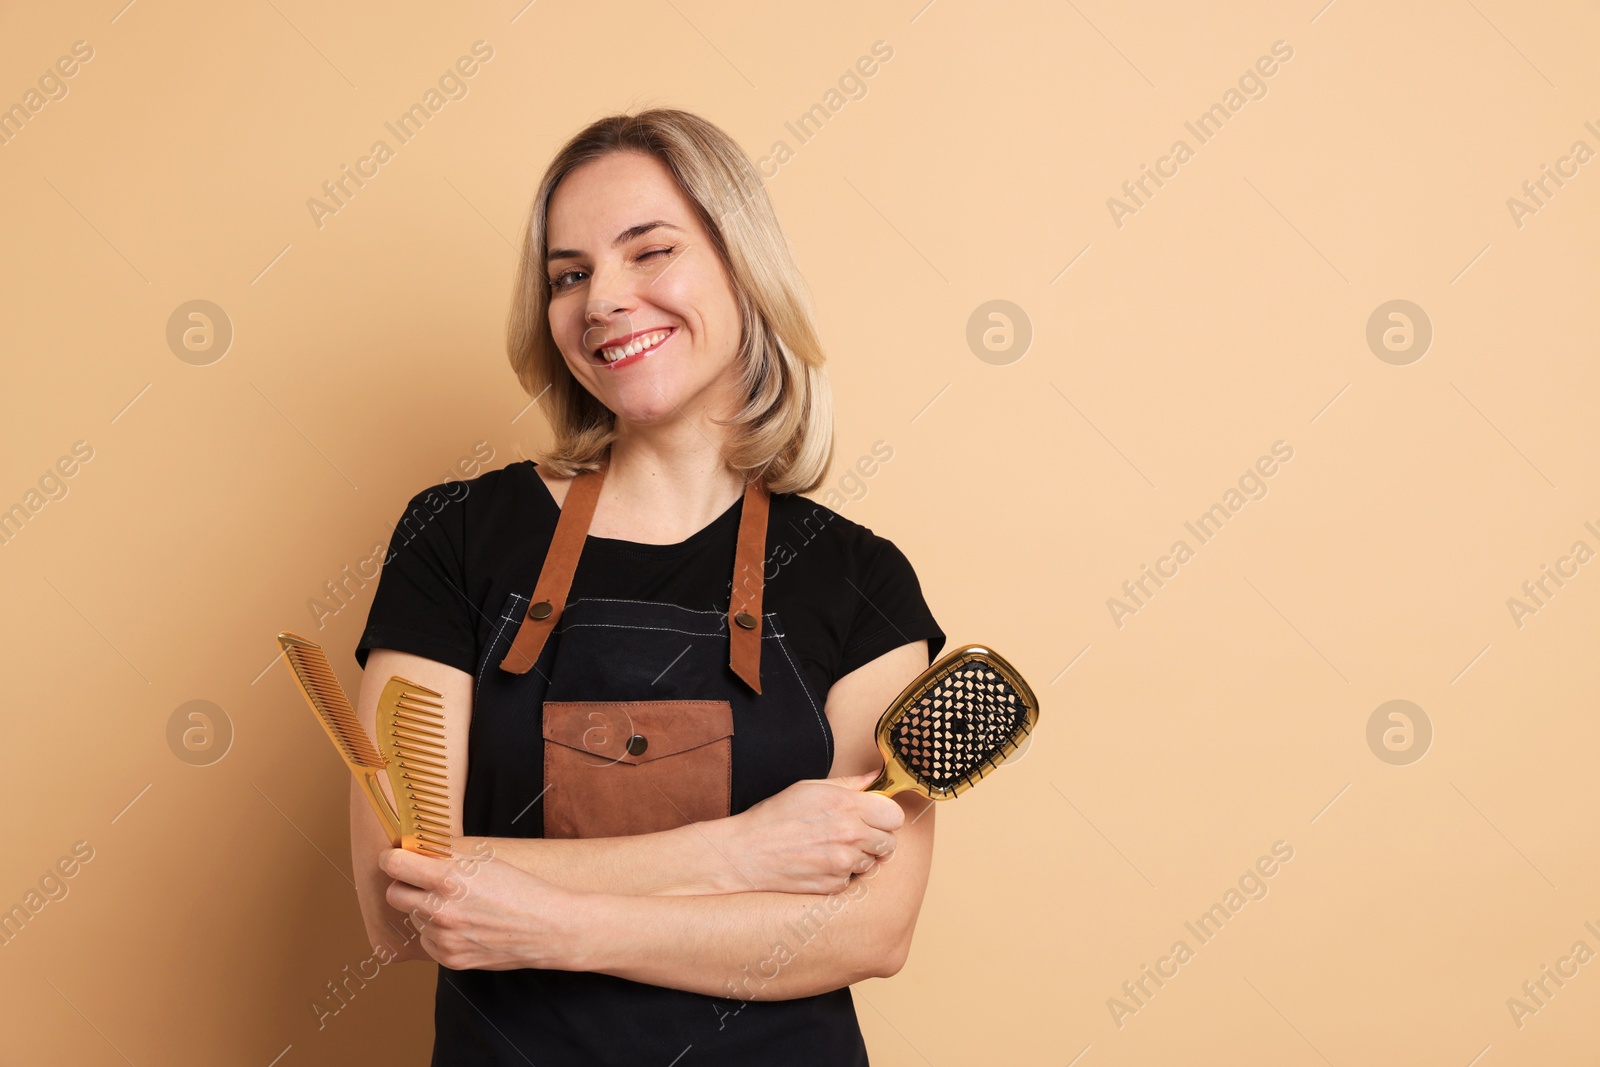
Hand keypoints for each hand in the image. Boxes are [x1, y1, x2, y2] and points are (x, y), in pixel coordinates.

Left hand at [380, 840, 584, 970]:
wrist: (549, 928)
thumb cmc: (521, 889)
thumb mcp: (486, 862)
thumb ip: (447, 859)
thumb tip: (415, 851)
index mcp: (449, 879)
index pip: (394, 865)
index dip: (392, 858)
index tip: (394, 858)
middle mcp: (441, 910)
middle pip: (394, 895)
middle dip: (405, 886)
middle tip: (423, 882)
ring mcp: (443, 938)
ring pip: (414, 919)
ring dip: (426, 911)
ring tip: (459, 907)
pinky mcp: (449, 959)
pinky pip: (428, 941)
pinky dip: (438, 933)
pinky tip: (464, 926)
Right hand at [719, 770, 905, 894]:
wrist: (747, 853)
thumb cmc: (775, 817)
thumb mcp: (810, 788)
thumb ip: (849, 784)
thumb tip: (875, 776)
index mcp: (847, 806)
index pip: (895, 816)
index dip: (885, 815)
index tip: (874, 816)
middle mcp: (850, 835)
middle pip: (889, 842)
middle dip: (876, 838)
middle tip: (853, 833)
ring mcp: (843, 863)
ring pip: (872, 862)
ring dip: (859, 856)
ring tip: (830, 847)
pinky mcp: (835, 885)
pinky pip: (852, 878)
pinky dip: (841, 873)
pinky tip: (820, 862)